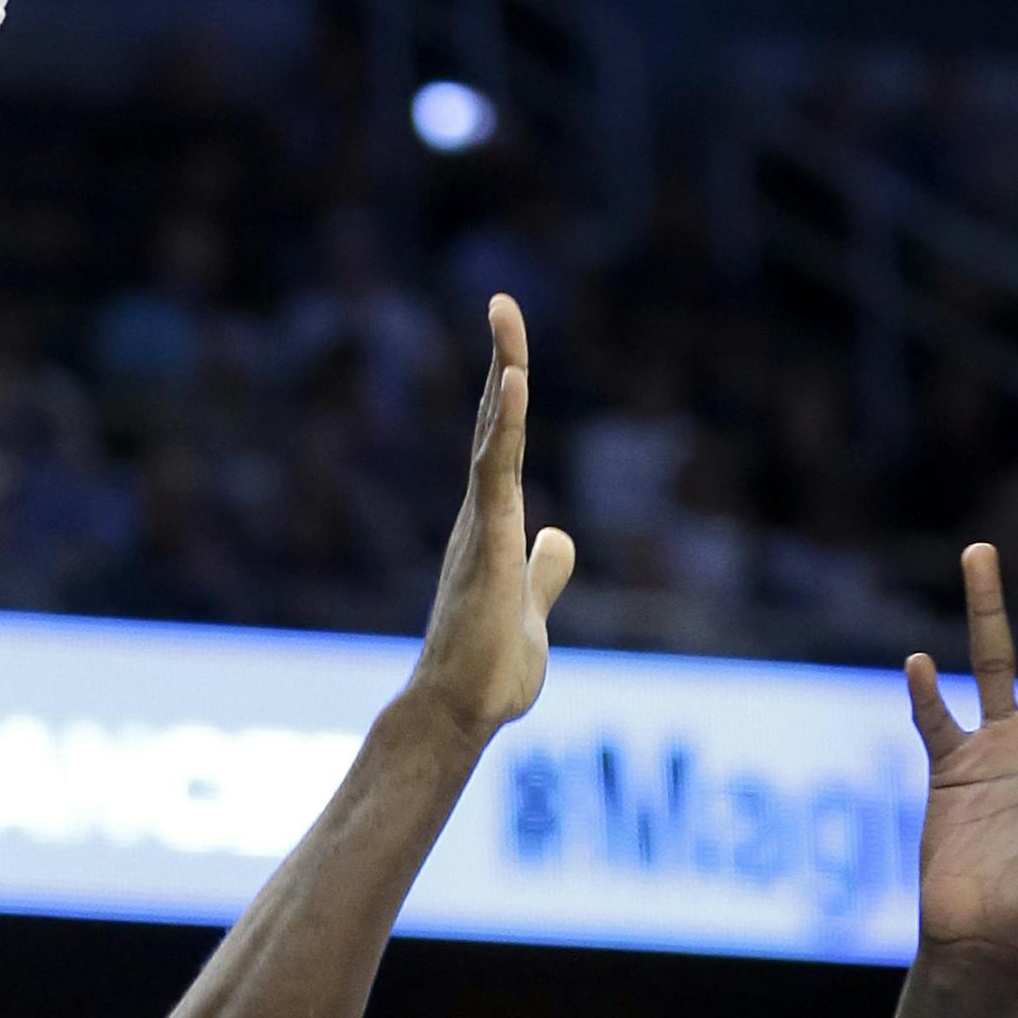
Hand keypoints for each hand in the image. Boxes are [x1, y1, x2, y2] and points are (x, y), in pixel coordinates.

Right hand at [406, 295, 577, 745]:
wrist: (459, 713)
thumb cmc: (486, 670)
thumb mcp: (529, 608)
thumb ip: (543, 571)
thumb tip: (558, 538)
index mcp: (493, 526)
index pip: (503, 446)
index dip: (509, 396)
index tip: (513, 348)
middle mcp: (480, 516)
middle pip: (494, 423)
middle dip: (502, 361)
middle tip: (503, 303)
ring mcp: (480, 528)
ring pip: (493, 436)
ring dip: (502, 375)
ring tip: (506, 318)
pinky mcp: (487, 546)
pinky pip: (496, 473)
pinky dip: (506, 425)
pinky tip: (515, 383)